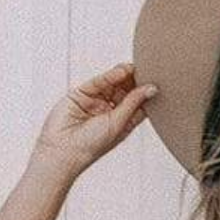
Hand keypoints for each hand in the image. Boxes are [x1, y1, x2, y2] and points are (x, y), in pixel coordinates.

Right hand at [31, 61, 156, 180]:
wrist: (62, 151)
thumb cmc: (90, 146)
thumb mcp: (119, 123)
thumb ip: (134, 103)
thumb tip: (152, 89)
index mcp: (121, 122)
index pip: (138, 103)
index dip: (146, 93)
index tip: (158, 81)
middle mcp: (108, 111)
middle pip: (125, 91)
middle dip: (135, 81)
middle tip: (146, 69)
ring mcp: (95, 101)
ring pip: (111, 84)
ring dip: (123, 76)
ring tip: (134, 68)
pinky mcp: (81, 94)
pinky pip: (98, 82)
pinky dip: (110, 76)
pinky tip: (121, 71)